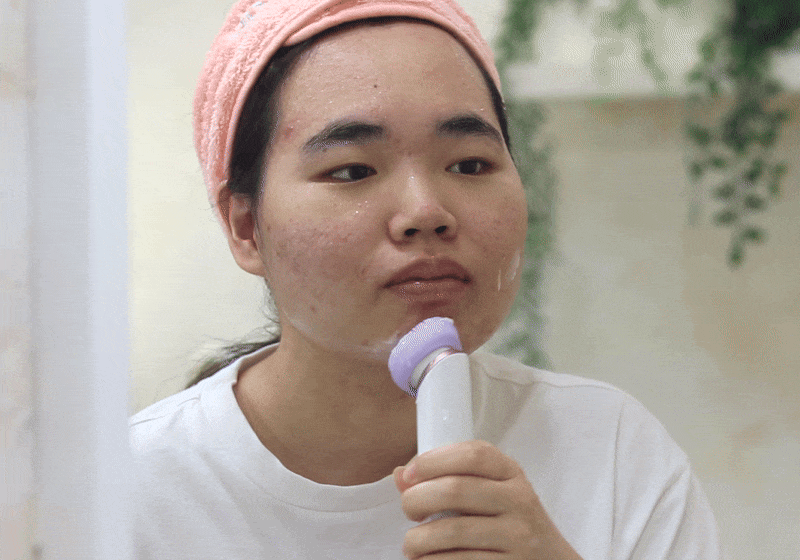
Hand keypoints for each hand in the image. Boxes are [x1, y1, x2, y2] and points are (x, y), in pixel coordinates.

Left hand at [393, 440, 582, 559]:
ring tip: (412, 544)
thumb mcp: (491, 493)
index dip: (433, 460)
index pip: (472, 454)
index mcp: (510, 474)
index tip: (409, 474)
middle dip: (417, 499)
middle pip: (455, 490)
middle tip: (408, 510)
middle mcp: (518, 501)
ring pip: (452, 531)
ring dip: (418, 539)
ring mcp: (518, 536)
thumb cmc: (510, 524)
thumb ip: (449, 479)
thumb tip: (401, 475)